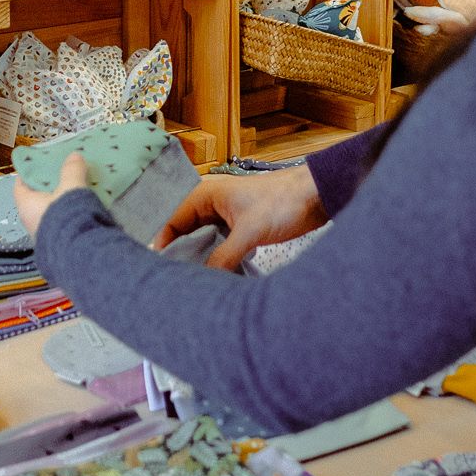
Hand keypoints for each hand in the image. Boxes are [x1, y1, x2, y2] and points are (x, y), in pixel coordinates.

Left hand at [15, 152, 91, 237]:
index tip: (39, 163)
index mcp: (26, 206)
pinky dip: (68, 214)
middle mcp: (30, 222)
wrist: (79, 253)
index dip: (28, 173)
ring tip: (76, 189)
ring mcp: (44, 235)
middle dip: (49, 187)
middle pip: (36, 198)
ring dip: (60, 202)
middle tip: (62, 174)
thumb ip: (72, 171)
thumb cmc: (67, 216)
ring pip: (50, 212)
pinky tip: (83, 208)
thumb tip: (74, 155)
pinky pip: (60, 223)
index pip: (20, 185)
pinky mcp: (58, 245)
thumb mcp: (70, 188)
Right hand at [156, 169, 326, 271]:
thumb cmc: (283, 202)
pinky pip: (218, 243)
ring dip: (199, 256)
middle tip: (175, 280)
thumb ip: (224, 256)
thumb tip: (203, 281)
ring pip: (201, 238)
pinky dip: (214, 256)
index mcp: (205, 194)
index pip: (172, 221)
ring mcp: (225, 214)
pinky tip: (214, 273)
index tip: (160, 270)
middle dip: (180, 253)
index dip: (163, 244)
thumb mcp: (250, 232)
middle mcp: (211, 202)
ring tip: (191, 280)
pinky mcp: (239, 225)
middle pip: (184, 231)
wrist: (316, 196)